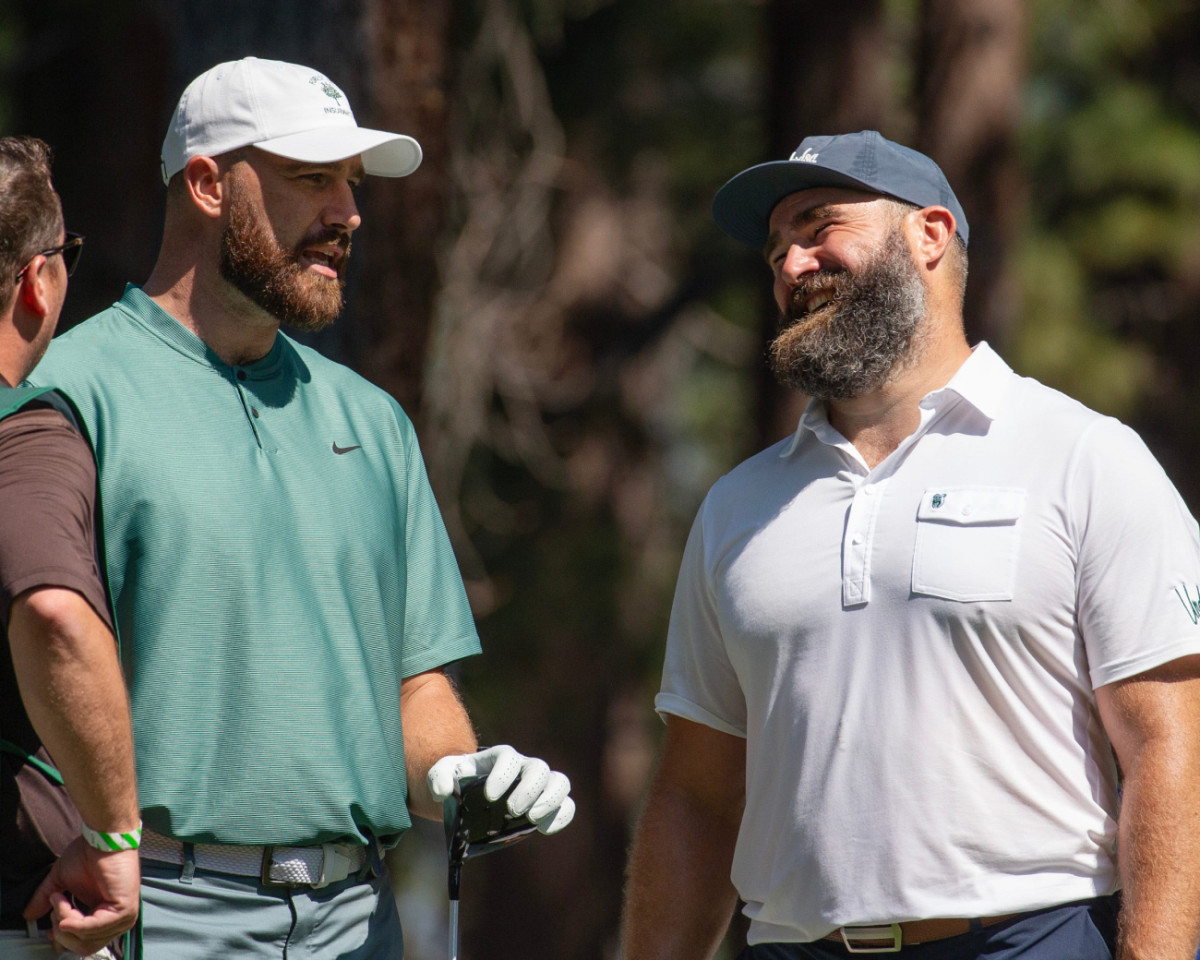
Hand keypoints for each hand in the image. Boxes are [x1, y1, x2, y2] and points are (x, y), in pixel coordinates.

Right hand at [23, 836, 139, 955]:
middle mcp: (116, 922)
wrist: (103, 838)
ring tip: (60, 897)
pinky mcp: (124, 911)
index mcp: (105, 918)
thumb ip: (46, 900)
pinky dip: (73, 920)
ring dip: (64, 918)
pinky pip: (92, 929)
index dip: (61, 939)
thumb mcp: (61, 883)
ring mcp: (123, 918)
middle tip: (55, 903)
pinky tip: (63, 902)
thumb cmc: (88, 855)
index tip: (48, 928)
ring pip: (85, 940)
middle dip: (61, 929)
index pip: (82, 944)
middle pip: (82, 947)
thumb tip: (29, 915)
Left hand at [428, 744, 574, 834]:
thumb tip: (444, 790)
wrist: (471, 794)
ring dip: (551, 800)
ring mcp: (540, 785)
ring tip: (533, 818)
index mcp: (500, 758)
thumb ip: (438, 778)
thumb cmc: (459, 780)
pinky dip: (562, 816)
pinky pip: (566, 804)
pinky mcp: (548, 805)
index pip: (508, 758)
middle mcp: (524, 767)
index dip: (503, 775)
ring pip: (560, 782)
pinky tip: (545, 830)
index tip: (490, 796)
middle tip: (513, 810)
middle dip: (529, 789)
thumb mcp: (443, 774)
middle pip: (539, 768)